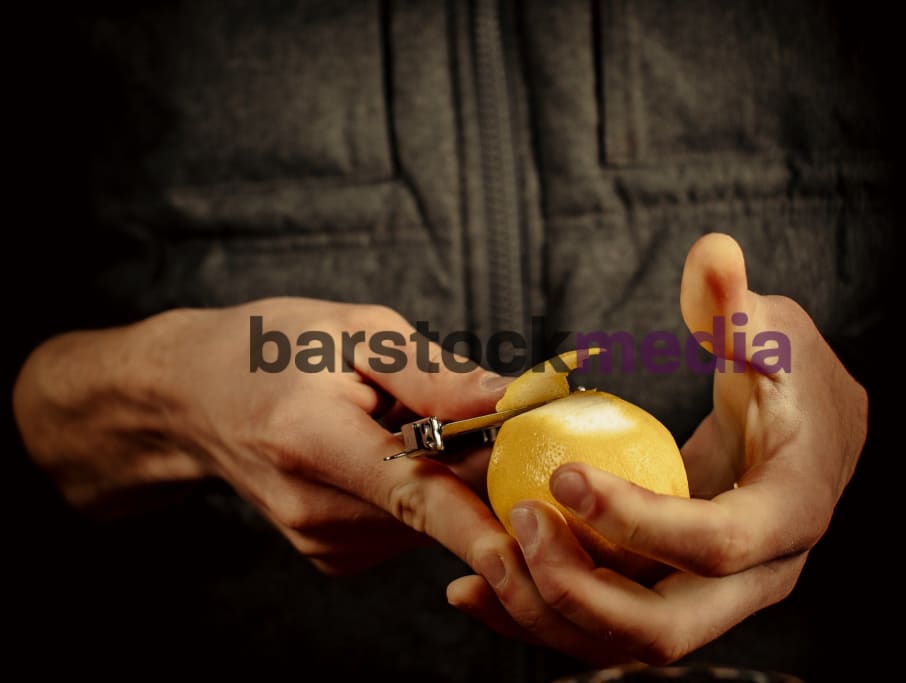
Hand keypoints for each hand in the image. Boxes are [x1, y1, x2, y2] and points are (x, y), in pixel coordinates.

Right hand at [13, 298, 513, 575]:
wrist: (193, 397)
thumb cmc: (271, 348)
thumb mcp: (353, 331)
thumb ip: (433, 373)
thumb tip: (511, 400)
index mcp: (311, 443)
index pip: (411, 496)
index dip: (474, 526)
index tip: (526, 551)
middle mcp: (314, 509)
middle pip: (437, 505)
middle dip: (480, 463)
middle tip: (477, 407)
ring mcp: (323, 542)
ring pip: (430, 519)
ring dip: (446, 473)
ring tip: (399, 421)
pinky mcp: (334, 556)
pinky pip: (411, 526)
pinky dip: (421, 490)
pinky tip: (386, 450)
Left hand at [447, 234, 867, 663]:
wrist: (808, 433)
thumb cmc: (789, 375)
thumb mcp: (771, 331)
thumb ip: (736, 303)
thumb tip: (711, 253)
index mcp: (790, 514)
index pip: (717, 543)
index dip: (640, 519)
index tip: (565, 474)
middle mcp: (758, 577)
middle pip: (665, 627)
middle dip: (581, 591)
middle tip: (517, 526)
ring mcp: (713, 595)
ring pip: (626, 641)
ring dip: (548, 614)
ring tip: (476, 572)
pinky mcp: (673, 592)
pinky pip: (608, 621)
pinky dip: (545, 611)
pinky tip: (479, 585)